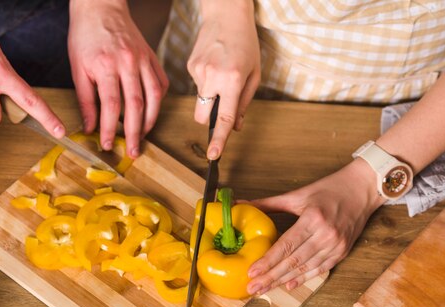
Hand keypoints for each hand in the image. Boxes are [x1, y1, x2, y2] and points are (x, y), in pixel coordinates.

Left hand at [68, 0, 168, 157]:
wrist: (101, 7)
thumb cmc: (85, 36)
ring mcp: (144, 59)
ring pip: (153, 97)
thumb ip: (86, 99)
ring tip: (143, 136)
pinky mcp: (152, 57)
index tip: (108, 145)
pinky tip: (151, 113)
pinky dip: (158, 102)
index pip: (111, 105)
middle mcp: (128, 63)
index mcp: (106, 65)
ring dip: (150, 121)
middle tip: (133, 152)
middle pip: (136, 105)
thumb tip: (89, 126)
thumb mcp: (78, 68)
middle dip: (134, 133)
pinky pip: (161, 84)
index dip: (110, 129)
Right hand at [187, 0, 258, 159]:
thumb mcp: (254, 73)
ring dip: (210, 96)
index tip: (213, 155)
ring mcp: (198, 71)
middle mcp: (213, 77)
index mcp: (233, 80)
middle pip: (202, 116)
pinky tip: (214, 64)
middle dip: (210, 118)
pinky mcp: (189, 66)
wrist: (226, 14)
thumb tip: (236, 126)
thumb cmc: (245, 42)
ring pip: (200, 100)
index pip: (224, 118)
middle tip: (222, 104)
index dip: (219, 139)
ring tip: (222, 73)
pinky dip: (206, 82)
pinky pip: (197, 85)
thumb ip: (245, 102)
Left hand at [242, 160, 385, 293]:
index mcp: (313, 219)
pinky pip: (320, 269)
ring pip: (306, 269)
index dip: (268, 261)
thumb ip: (268, 203)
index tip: (252, 272)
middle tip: (253, 287)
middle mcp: (326, 235)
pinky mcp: (343, 252)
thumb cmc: (329, 189)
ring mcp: (336, 245)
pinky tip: (288, 284)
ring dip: (284, 280)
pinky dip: (304, 278)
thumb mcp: (297, 195)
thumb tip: (240, 204)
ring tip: (265, 288)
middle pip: (293, 261)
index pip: (286, 245)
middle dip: (271, 276)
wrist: (362, 189)